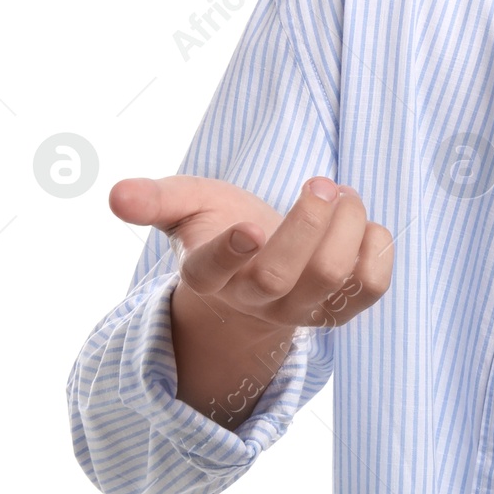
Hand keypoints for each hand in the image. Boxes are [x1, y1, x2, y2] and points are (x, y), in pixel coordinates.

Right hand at [109, 174, 393, 333]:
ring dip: (348, 223)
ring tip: (343, 194)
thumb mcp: (187, 205)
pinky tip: (364, 225)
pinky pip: (371, 287)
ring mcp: (300, 310)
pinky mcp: (341, 310)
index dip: (230, 252)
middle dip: (308, 222)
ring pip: (331, 277)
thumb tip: (116, 194)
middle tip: (321, 183)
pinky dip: (377, 247)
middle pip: (281, 275)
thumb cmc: (220, 225)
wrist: (259, 268)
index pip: (212, 271)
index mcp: (209, 274)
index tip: (251, 226)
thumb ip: (155, 199)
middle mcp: (254, 299)